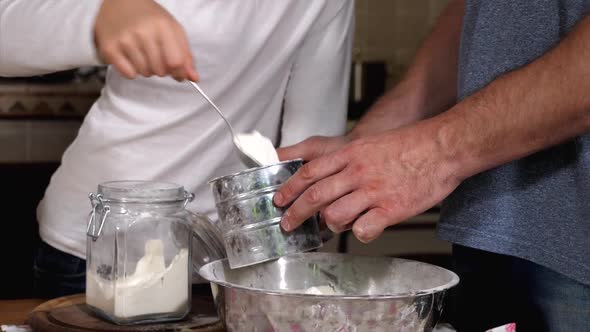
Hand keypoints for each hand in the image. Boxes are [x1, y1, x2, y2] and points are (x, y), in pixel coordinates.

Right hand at [94, 0, 198, 80]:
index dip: (179, 71)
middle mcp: (143, 33)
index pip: (176, 62)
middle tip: (155, 55)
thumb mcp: (172, 29)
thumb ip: (185, 55)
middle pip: (160, 71)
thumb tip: (194, 78)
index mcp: (162, 26)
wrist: (117, 2)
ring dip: (147, 69)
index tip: (177, 70)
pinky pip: (129, 74)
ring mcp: (124, 41)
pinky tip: (130, 57)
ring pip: (145, 73)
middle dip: (161, 69)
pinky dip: (132, 71)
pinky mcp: (109, 49)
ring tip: (142, 53)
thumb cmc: (149, 17)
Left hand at [273, 126, 461, 242]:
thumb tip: (328, 175)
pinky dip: (360, 234)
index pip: (309, 172)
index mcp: (350, 155)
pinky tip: (364, 230)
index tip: (280, 199)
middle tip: (287, 224)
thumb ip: (348, 160)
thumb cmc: (411, 145)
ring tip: (333, 225)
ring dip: (329, 224)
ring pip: (334, 215)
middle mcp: (357, 173)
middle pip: (315, 196)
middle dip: (295, 213)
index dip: (290, 188)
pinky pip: (364, 229)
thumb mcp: (370, 144)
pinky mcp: (391, 209)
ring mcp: (373, 191)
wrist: (443, 146)